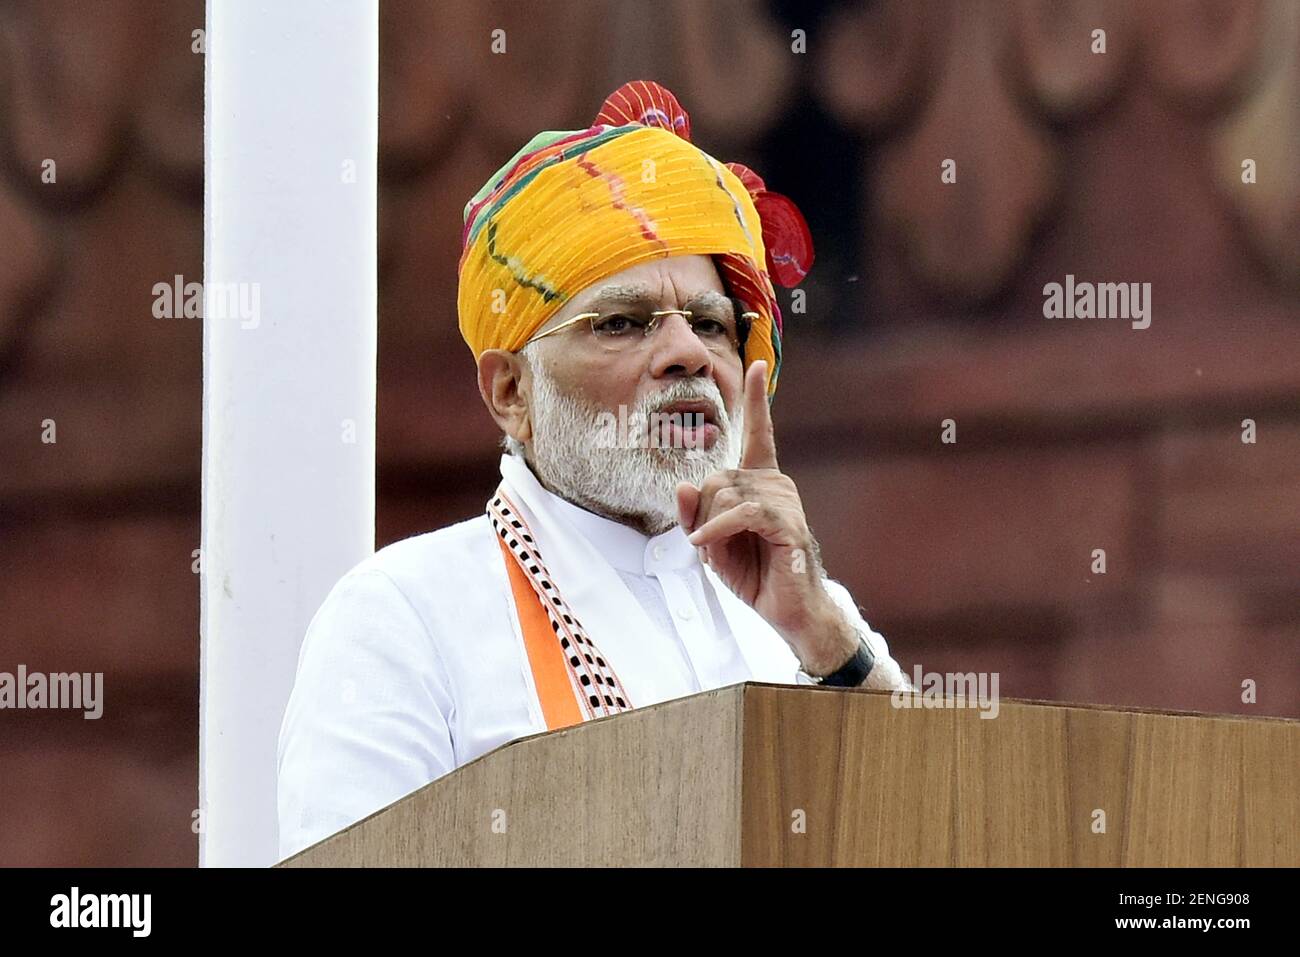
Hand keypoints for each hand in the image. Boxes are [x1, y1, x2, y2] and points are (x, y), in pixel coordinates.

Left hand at [675, 360, 859, 675]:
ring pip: (726, 494)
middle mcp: (777, 483)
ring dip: (710, 528)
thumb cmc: (753, 573)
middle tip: (712, 545)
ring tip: (721, 553)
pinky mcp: (788, 524)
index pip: (758, 433)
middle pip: (717, 477)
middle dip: (703, 514)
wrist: (788, 610)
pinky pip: (744, 513)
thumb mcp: (712, 543)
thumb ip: (696, 514)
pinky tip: (708, 546)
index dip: (755, 400)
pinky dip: (718, 529)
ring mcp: (786, 501)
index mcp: (761, 482)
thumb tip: (685, 486)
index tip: (755, 365)